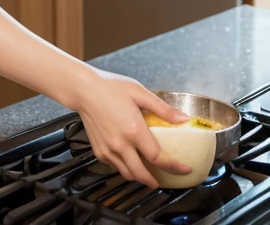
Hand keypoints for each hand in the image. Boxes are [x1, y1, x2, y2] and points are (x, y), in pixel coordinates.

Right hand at [71, 69, 193, 187]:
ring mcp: (108, 150)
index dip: (174, 167)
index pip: (158, 158)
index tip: (185, 169)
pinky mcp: (98, 151)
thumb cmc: (110, 87)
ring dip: (140, 177)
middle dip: (156, 181)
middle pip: (142, 174)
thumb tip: (183, 118)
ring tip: (148, 174)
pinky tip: (130, 160)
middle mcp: (120, 144)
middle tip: (165, 180)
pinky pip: (115, 166)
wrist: (83, 90)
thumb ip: (163, 108)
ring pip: (127, 174)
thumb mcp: (140, 93)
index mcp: (134, 131)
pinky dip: (125, 168)